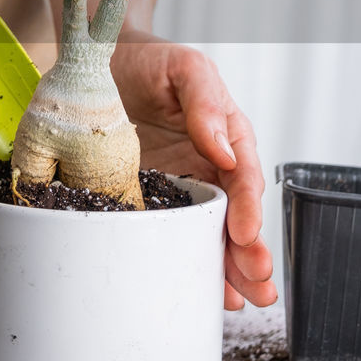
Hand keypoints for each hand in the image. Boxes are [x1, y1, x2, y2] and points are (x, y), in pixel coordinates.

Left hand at [111, 28, 276, 309]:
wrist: (101, 60)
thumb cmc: (150, 60)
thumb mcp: (184, 67)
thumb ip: (205, 101)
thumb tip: (222, 148)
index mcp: (227, 136)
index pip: (243, 177)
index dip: (247, 208)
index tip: (244, 234)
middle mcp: (210, 167)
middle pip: (235, 216)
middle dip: (249, 253)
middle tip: (258, 285)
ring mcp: (181, 186)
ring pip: (210, 233)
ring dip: (226, 268)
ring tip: (240, 300)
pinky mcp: (151, 197)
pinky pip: (170, 231)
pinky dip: (185, 261)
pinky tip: (198, 289)